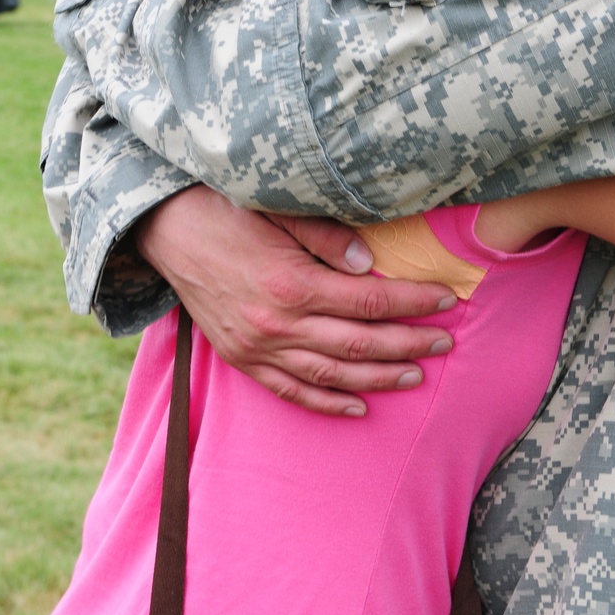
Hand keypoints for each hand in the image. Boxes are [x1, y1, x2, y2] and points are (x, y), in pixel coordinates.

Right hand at [136, 186, 457, 414]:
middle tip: (445, 340)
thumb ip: (327, 236)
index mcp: (292, 282)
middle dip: (408, 343)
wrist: (168, 231)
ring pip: (331, 375)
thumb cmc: (228, 211)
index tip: (445, 298)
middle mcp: (277, 323)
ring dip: (378, 378)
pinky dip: (327, 403)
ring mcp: (257, 347)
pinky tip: (358, 405)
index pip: (370, 299)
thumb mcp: (279, 209)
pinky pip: (291, 391)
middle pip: (359, 343)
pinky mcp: (242, 358)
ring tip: (416, 374)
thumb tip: (367, 262)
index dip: (413, 301)